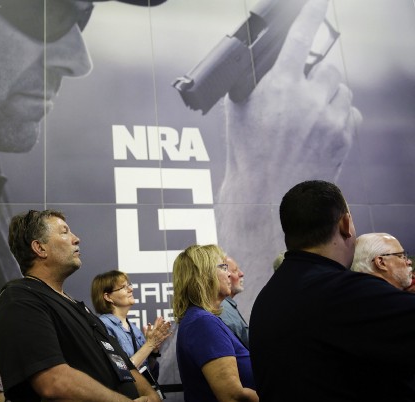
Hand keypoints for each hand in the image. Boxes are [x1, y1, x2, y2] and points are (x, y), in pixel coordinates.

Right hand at [143, 316, 171, 349]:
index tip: (161, 318)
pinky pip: (166, 336)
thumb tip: (149, 323)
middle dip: (165, 323)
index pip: (157, 324)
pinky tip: (171, 331)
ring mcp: (161, 336)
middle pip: (162, 327)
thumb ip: (148, 328)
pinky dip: (169, 334)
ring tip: (170, 324)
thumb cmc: (148, 339)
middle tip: (168, 320)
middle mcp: (158, 332)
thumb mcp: (147, 333)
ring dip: (167, 327)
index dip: (159, 321)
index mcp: (154, 330)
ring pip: (165, 330)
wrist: (150, 345)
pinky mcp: (162, 339)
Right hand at [220, 0, 361, 204]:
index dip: (310, 13)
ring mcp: (329, 118)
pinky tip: (320, 129)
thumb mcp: (239, 112)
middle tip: (299, 96)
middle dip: (314, 77)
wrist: (269, 196)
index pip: (298, 38)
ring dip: (327, 94)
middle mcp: (308, 99)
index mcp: (278, 88)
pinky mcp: (344, 135)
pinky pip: (350, 110)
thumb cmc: (249, 154)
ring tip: (308, 117)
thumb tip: (260, 62)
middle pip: (325, 67)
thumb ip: (252, 82)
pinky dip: (338, 114)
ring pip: (340, 87)